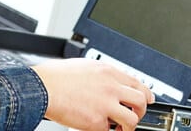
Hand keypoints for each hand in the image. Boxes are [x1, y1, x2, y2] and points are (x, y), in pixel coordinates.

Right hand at [31, 58, 154, 130]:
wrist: (43, 87)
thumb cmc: (55, 76)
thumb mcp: (83, 66)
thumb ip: (99, 75)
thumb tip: (104, 82)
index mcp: (108, 71)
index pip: (137, 83)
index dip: (146, 93)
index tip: (148, 99)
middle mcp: (111, 86)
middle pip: (141, 101)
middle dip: (141, 112)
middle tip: (135, 116)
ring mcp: (105, 104)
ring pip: (132, 119)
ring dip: (129, 127)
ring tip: (120, 130)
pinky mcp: (96, 121)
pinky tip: (98, 130)